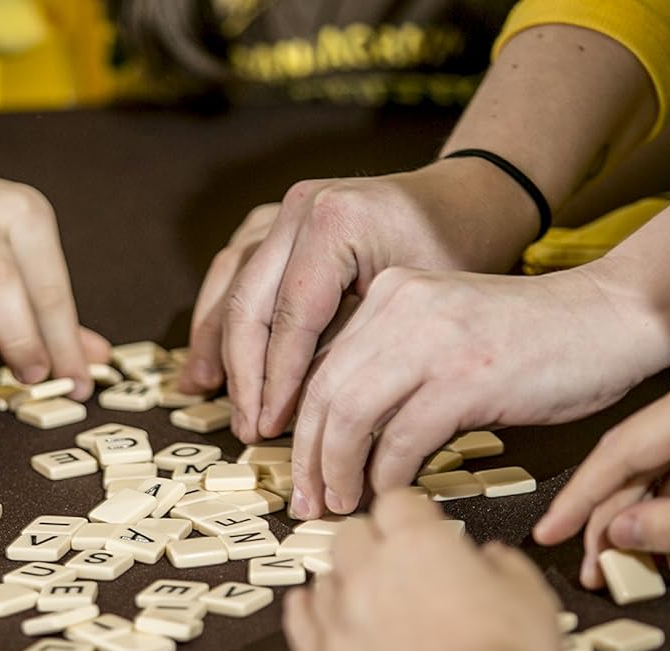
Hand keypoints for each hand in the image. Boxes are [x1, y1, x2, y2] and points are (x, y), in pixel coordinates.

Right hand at [179, 159, 538, 441]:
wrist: (465, 202)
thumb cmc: (455, 254)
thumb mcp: (414, 309)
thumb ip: (355, 350)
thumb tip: (311, 415)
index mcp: (336, 222)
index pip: (291, 317)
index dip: (276, 381)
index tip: (269, 428)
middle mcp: (300, 207)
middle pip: (249, 302)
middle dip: (244, 374)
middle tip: (245, 427)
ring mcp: (284, 209)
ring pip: (229, 282)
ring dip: (215, 344)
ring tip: (204, 395)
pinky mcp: (276, 219)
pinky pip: (233, 269)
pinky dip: (219, 314)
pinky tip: (211, 357)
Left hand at [284, 491, 563, 650]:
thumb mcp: (531, 599)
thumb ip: (506, 568)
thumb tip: (492, 557)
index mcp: (418, 545)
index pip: (397, 503)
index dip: (410, 514)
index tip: (422, 528)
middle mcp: (368, 574)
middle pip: (350, 536)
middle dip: (370, 544)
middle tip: (392, 565)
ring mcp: (339, 622)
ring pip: (324, 581)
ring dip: (342, 584)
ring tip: (363, 600)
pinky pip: (300, 628)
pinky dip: (303, 614)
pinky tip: (304, 608)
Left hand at [288, 266, 663, 518]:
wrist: (610, 318)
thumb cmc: (532, 339)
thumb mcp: (445, 331)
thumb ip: (394, 362)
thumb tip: (341, 429)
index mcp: (389, 295)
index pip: (318, 366)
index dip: (300, 427)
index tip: (301, 472)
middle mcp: (400, 308)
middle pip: (323, 394)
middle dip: (308, 458)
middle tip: (309, 503)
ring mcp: (433, 341)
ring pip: (351, 418)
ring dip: (339, 472)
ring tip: (343, 506)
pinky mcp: (467, 378)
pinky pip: (403, 440)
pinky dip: (389, 476)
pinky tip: (393, 496)